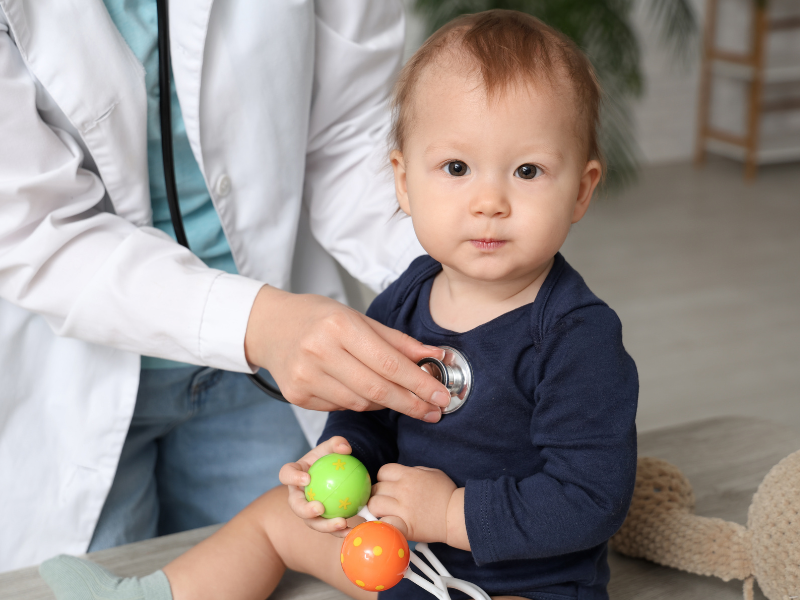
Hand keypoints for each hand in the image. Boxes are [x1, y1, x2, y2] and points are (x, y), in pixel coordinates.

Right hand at [244, 285, 449, 419]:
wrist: (270, 326)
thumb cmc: (319, 318)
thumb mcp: (359, 318)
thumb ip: (398, 342)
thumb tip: (436, 356)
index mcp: (339, 326)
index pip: (389, 363)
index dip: (420, 383)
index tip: (441, 395)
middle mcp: (319, 351)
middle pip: (377, 389)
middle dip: (411, 403)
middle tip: (435, 411)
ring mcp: (306, 376)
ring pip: (361, 403)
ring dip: (388, 404)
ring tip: (406, 401)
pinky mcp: (297, 395)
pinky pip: (341, 407)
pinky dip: (362, 403)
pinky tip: (370, 395)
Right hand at [279, 436, 364, 536]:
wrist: (336, 473)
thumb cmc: (330, 457)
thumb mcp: (332, 447)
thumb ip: (337, 443)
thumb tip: (344, 448)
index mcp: (294, 474)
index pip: (287, 474)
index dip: (292, 478)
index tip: (306, 478)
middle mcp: (297, 495)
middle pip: (296, 506)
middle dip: (305, 510)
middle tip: (320, 508)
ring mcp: (308, 510)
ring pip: (312, 522)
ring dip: (325, 526)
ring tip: (341, 523)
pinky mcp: (320, 520)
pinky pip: (329, 527)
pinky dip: (340, 531)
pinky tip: (353, 530)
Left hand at [367, 464, 459, 544]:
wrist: (456, 515)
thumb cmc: (446, 493)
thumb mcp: (432, 473)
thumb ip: (414, 471)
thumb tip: (400, 475)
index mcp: (409, 475)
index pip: (383, 471)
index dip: (383, 478)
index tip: (387, 485)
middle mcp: (402, 490)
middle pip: (376, 488)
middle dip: (378, 493)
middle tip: (384, 500)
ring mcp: (402, 508)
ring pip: (374, 505)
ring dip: (376, 508)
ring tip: (384, 512)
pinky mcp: (403, 525)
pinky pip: (383, 523)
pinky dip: (382, 523)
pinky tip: (388, 523)